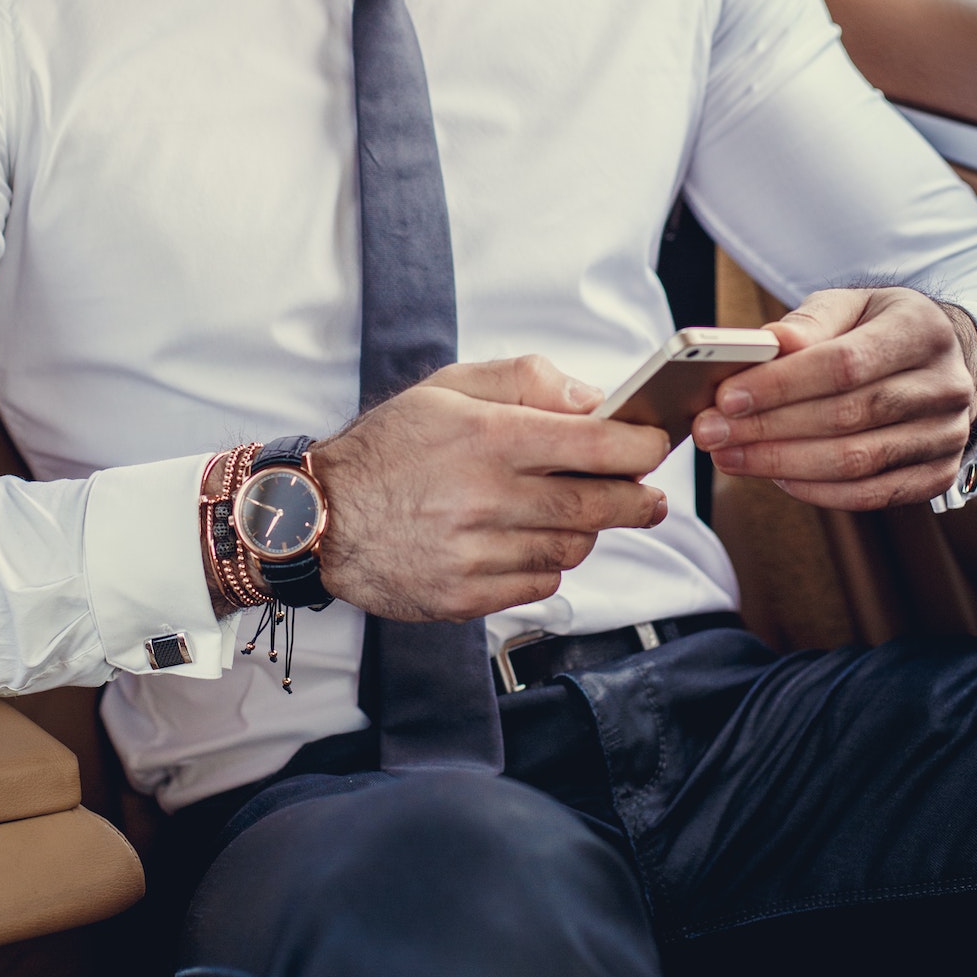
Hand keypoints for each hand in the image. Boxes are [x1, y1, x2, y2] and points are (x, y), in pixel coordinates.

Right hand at [311, 355, 668, 621]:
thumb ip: (527, 380)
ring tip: (573, 513)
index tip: (657, 446)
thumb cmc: (390, 446)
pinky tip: (527, 542)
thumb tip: (594, 399)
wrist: (319, 516)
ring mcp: (475, 553)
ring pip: (572, 548)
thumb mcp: (449, 387)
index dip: (642, 447)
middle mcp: (486, 497)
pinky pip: (540, 584)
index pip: (596, 444)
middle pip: (598, 505)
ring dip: (587, 531)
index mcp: (487, 437)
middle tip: (650, 498)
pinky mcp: (464, 596)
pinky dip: (548, 565)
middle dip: (639, 501)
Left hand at [690, 287, 976, 510]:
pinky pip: (870, 495)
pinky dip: (816, 490)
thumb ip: (809, 322)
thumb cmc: (879, 328)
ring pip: (857, 462)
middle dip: (769, 428)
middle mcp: (946, 386)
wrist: (939, 361)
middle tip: (712, 432)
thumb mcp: (850, 306)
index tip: (726, 398)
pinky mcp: (937, 475)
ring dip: (782, 463)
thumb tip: (769, 343)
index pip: (844, 364)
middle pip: (847, 416)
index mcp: (922, 330)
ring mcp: (947, 436)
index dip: (781, 385)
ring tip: (729, 455)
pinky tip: (775, 476)